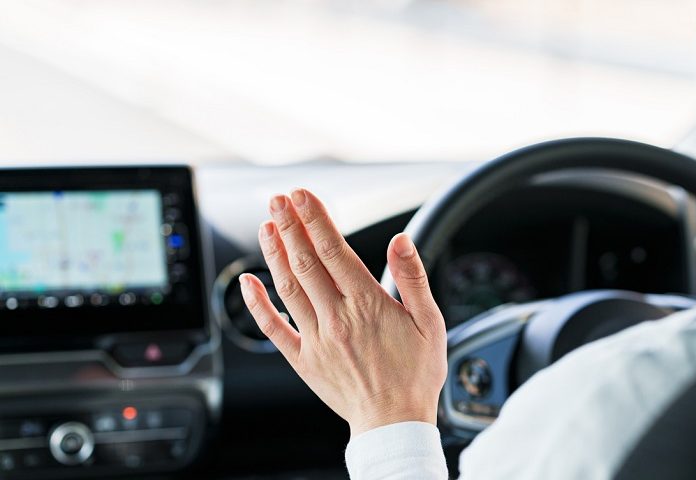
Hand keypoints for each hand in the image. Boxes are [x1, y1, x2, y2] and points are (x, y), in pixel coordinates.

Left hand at [239, 189, 446, 436]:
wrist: (394, 423)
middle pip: (306, 262)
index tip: (302, 195)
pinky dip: (257, 304)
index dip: (315, 219)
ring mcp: (316, 339)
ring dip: (274, 253)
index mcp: (368, 305)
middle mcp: (337, 318)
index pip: (334, 251)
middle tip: (278, 199)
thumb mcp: (430, 322)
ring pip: (287, 288)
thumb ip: (413, 278)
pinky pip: (273, 329)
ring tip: (266, 226)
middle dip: (289, 225)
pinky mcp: (303, 360)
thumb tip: (400, 241)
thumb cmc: (415, 374)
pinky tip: (247, 282)